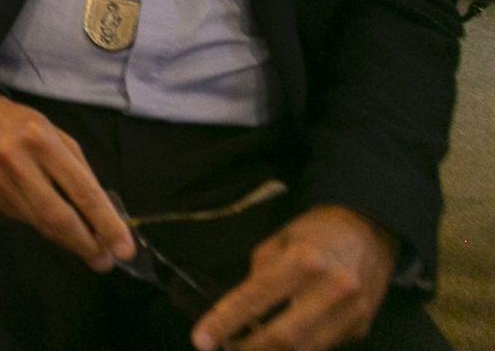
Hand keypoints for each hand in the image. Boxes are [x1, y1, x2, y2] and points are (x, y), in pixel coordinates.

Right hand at [0, 91, 134, 272]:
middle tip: (105, 260)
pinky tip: (56, 227)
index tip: (123, 247)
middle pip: (58, 217)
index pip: (82, 191)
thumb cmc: (18, 122)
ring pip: (40, 223)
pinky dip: (44, 226)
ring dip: (68, 241)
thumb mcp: (54, 133)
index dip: (106, 223)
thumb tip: (101, 211)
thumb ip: (77, 168)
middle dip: (87, 244)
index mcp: (42, 141)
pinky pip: (24, 219)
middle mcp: (18, 163)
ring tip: (88, 249)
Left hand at [191, 206, 396, 350]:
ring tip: (246, 350)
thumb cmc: (315, 233)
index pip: (255, 299)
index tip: (201, 340)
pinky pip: (321, 349)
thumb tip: (238, 316)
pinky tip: (276, 348)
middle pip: (283, 338)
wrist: (369, 232)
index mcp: (304, 261)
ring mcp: (351, 314)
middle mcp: (332, 290)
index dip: (224, 322)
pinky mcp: (360, 329)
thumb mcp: (278, 241)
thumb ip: (259, 277)